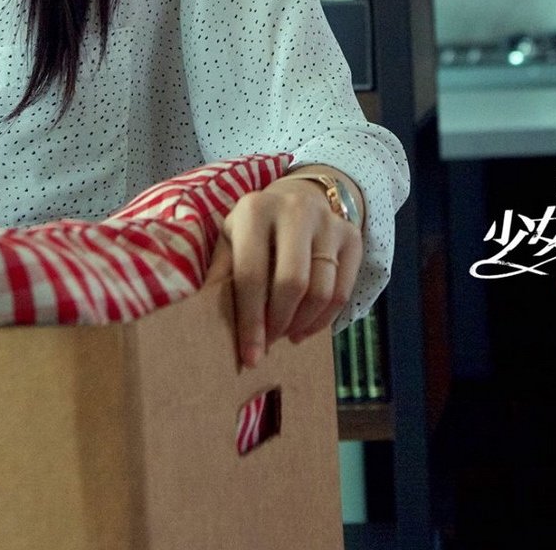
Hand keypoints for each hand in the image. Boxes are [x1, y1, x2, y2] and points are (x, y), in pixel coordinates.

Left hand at [211, 173, 362, 369]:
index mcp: (255, 210)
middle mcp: (295, 209)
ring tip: (285, 334)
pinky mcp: (351, 236)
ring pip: (322, 291)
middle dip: (279, 323)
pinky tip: (304, 328)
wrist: (297, 199)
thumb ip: (219, 273)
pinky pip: (342, 291)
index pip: (252, 274)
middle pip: (293, 283)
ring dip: (302, 324)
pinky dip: (323, 320)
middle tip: (269, 343)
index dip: (251, 321)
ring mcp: (328, 221)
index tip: (250, 356)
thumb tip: (203, 315)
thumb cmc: (253, 231)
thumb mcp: (229, 241)